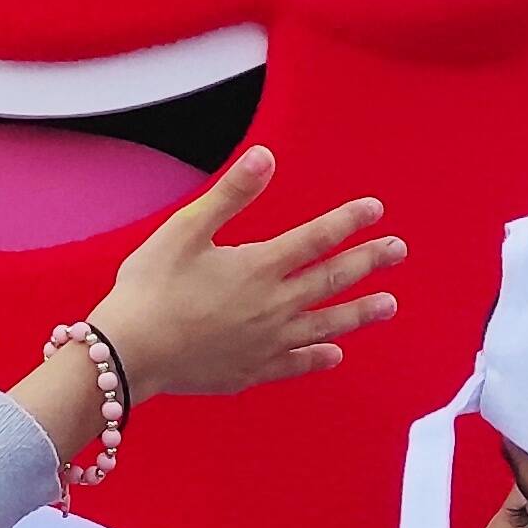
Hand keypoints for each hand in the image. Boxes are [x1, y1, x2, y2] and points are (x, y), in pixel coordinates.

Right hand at [89, 147, 402, 401]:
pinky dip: (317, 358)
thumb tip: (266, 157)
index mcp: (259, 267)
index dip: (348, 221)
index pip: (316, 238)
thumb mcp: (185, 231)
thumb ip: (230, 194)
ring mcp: (266, 343)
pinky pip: (295, 364)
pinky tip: (334, 355)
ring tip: (388, 305)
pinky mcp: (251, 370)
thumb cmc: (150, 288)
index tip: (375, 209)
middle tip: (398, 251)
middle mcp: (273, 306)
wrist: (130, 353)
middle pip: (331, 280)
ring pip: (325, 325)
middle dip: (368, 262)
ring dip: (359, 313)